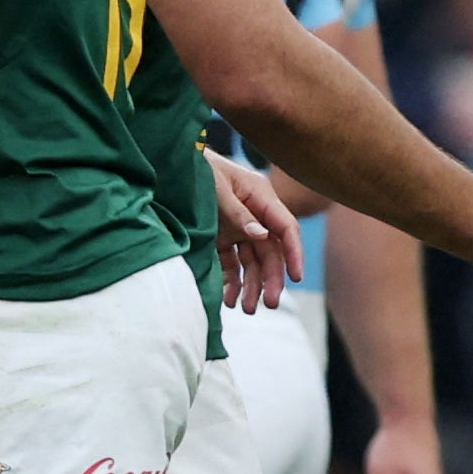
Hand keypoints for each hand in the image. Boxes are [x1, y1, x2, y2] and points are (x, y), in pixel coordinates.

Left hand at [207, 151, 302, 312]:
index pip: (285, 228)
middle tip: (269, 304)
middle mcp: (255, 215)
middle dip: (272, 279)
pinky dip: (232, 282)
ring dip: (253, 286)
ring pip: (253, 262)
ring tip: (246, 309)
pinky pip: (232, 264)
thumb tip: (262, 236)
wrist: (174, 164)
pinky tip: (228, 298)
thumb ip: (239, 213)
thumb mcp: (218, 189)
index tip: (297, 277)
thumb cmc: (199, 169)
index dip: (294, 253)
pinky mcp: (223, 238)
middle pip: (271, 251)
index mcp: (261, 197)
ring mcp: (239, 228)